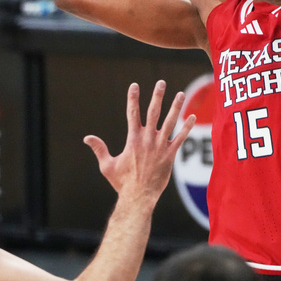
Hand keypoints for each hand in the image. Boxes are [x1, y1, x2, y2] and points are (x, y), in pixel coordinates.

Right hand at [84, 81, 194, 201]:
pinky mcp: (170, 156)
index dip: (132, 99)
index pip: (132, 114)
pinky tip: (192, 117)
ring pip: (170, 122)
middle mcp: (147, 140)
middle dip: (157, 96)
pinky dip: (186, 128)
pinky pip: (180, 138)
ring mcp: (160, 147)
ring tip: (180, 94)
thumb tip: (87, 138)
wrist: (138, 197)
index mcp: (132, 140)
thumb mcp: (107, 166)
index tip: (134, 85)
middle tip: (161, 82)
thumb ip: (99, 149)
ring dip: (175, 107)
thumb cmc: (122, 183)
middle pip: (153, 112)